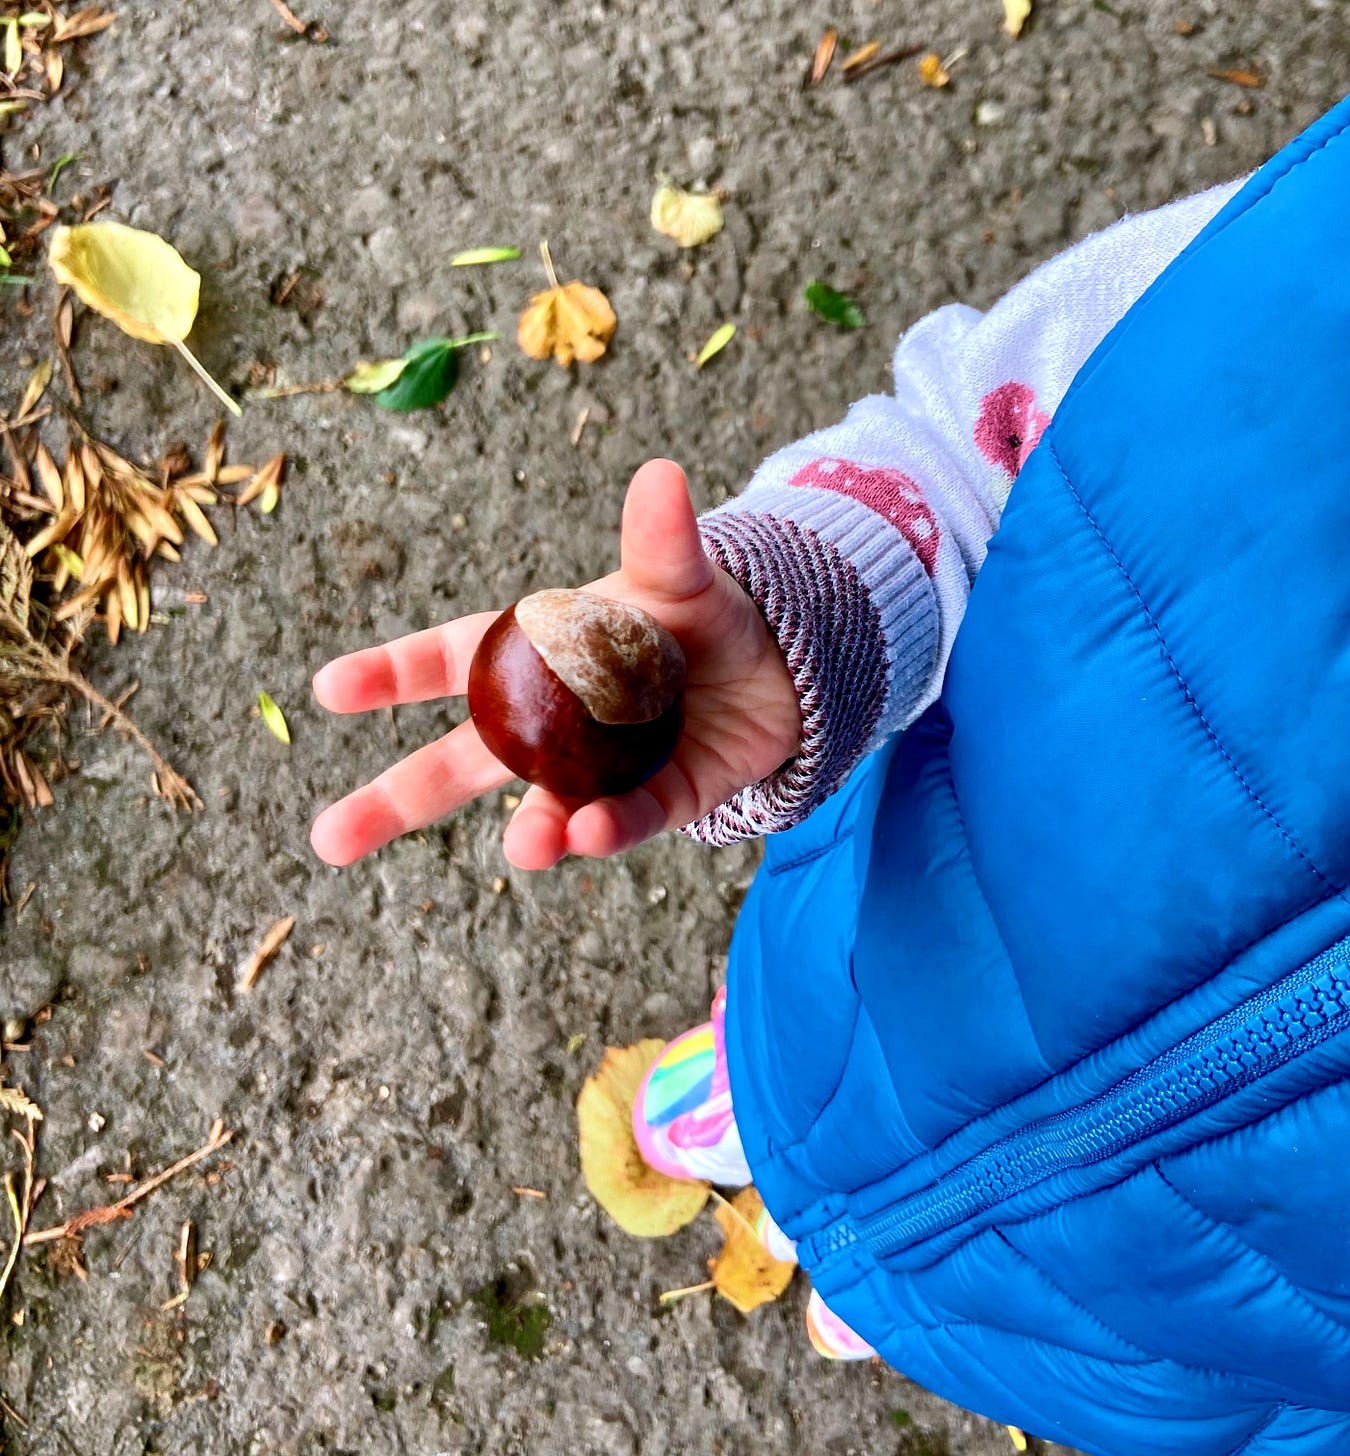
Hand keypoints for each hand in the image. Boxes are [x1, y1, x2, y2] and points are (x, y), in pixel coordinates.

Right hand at [309, 460, 801, 869]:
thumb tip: (661, 476)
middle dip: (399, 799)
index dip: (392, 672)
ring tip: (524, 849)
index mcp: (539, 654)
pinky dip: (612, 828)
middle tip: (329, 839)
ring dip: (530, 831)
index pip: (454, 659)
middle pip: (466, 763)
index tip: (328, 688)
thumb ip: (662, 544)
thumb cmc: (705, 615)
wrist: (785, 673)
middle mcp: (554, 724)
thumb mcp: (681, 577)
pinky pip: (630, 820)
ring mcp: (600, 772)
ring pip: (545, 811)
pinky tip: (592, 833)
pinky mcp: (659, 802)